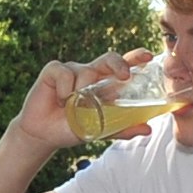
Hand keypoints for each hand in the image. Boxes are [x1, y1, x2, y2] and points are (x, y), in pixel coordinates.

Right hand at [17, 51, 143, 150]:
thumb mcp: (101, 130)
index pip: (124, 65)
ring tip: (72, 107)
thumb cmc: (73, 128)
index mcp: (105, 83)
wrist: (44, 135)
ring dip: (83, 91)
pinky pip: (65, 74)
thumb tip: (147, 128)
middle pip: (109, 59)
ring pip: (86, 72)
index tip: (148, 57)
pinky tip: (59, 101)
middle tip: (124, 76)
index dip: (136, 58)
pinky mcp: (53, 70)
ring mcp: (72, 70)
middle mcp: (91, 73)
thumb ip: (123, 128)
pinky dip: (64, 90)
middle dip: (119, 63)